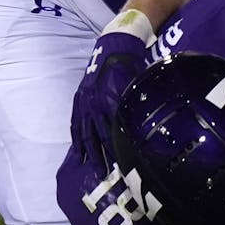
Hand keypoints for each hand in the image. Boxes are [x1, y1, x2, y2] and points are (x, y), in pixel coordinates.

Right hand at [70, 30, 147, 166]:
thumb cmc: (132, 68)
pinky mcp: (78, 100)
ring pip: (84, 133)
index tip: (124, 166)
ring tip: (89, 170)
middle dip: (101, 158)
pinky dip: (75, 139)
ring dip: (87, 153)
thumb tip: (149, 125)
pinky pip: (74, 124)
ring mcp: (84, 103)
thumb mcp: (139, 86)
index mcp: (111, 102)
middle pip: (98, 137)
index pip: (115, 132)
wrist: (114, 47)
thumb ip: (139, 106)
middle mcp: (95, 104)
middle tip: (105, 176)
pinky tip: (77, 152)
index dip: (119, 150)